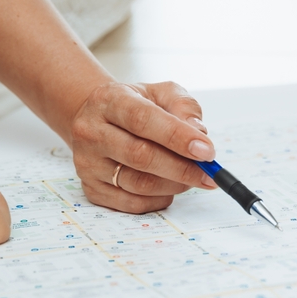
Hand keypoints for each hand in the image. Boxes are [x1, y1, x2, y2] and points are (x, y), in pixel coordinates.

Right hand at [70, 81, 218, 213]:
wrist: (99, 119)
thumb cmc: (136, 106)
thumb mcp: (161, 93)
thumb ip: (184, 106)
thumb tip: (199, 132)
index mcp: (109, 100)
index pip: (143, 120)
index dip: (177, 137)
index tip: (207, 151)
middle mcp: (91, 131)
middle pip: (140, 156)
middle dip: (183, 168)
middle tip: (209, 173)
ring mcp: (87, 163)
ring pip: (138, 184)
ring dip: (174, 185)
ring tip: (191, 177)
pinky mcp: (91, 188)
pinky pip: (131, 204)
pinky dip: (159, 199)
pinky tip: (170, 188)